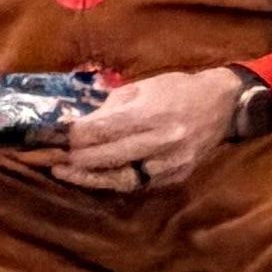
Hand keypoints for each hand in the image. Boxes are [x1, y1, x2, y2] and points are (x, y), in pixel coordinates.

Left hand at [56, 68, 251, 189]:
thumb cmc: (176, 89)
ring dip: (89, 177)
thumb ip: (110, 108)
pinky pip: (138, 183)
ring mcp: (170, 162)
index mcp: (151, 113)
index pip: (102, 130)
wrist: (221, 105)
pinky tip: (95, 178)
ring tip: (65, 173)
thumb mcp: (142, 88)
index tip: (54, 136)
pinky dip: (114, 181)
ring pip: (121, 177)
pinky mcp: (175, 176)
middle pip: (107, 156)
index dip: (74, 136)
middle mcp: (161, 140)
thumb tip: (78, 124)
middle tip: (50, 157)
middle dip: (76, 158)